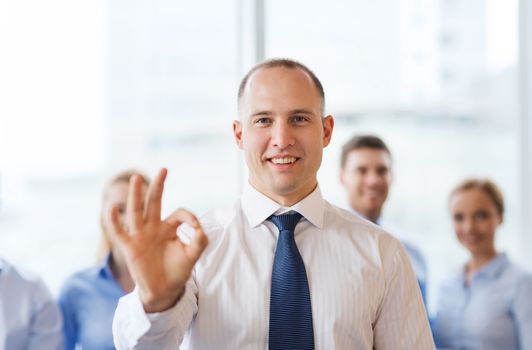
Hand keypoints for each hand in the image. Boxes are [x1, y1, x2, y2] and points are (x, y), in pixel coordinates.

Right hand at [106, 168, 208, 312]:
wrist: (164, 290)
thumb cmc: (178, 271)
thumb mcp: (192, 255)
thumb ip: (199, 241)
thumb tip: (199, 229)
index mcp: (169, 227)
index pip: (179, 213)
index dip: (189, 218)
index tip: (196, 228)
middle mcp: (153, 227)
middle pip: (154, 202)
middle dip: (159, 186)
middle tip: (164, 169)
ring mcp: (140, 235)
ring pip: (136, 211)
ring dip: (136, 195)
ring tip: (136, 178)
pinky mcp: (130, 246)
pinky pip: (119, 231)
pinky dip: (114, 220)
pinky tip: (111, 207)